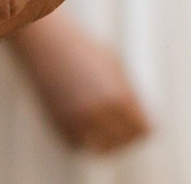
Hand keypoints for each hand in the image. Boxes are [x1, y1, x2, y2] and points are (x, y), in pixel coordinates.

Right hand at [10, 12, 151, 153]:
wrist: (44, 42)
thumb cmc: (81, 48)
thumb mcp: (114, 65)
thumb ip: (131, 94)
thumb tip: (145, 122)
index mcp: (119, 97)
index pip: (143, 129)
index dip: (143, 127)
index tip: (139, 123)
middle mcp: (100, 113)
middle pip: (125, 141)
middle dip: (126, 135)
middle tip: (121, 125)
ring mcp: (78, 121)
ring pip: (103, 148)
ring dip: (106, 140)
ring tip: (103, 125)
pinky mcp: (59, 125)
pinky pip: (80, 145)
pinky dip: (84, 138)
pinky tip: (84, 121)